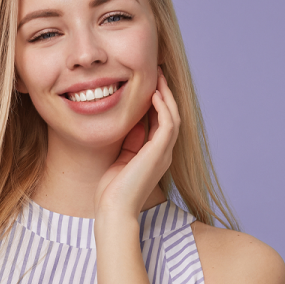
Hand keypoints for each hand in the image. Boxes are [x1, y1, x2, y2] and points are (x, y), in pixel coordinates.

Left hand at [95, 72, 180, 217]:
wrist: (113, 209)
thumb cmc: (111, 189)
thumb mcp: (120, 158)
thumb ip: (128, 141)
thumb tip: (131, 121)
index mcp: (154, 155)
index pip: (160, 122)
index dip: (156, 102)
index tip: (148, 84)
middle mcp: (163, 153)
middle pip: (170, 116)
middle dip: (165, 94)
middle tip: (158, 73)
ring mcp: (163, 154)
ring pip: (173, 117)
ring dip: (167, 96)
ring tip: (158, 76)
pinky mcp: (159, 154)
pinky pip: (168, 125)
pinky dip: (163, 108)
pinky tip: (154, 94)